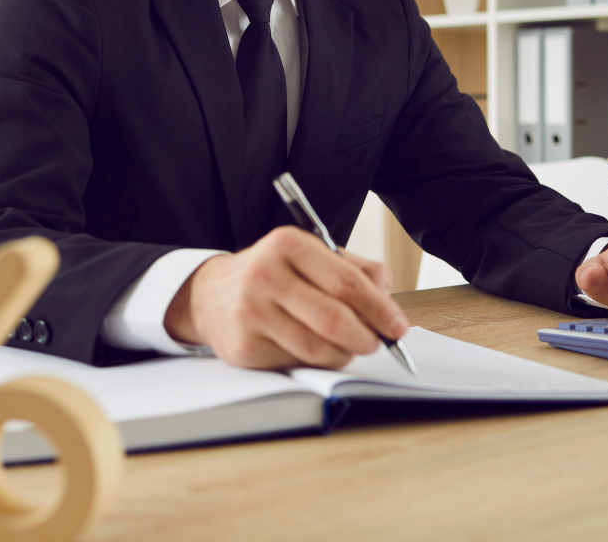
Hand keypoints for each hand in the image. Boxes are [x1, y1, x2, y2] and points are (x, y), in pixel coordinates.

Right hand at [163, 226, 407, 369]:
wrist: (211, 294)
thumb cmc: (274, 274)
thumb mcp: (312, 255)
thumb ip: (356, 270)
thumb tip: (387, 302)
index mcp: (288, 244)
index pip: (347, 283)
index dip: (380, 309)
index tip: (397, 326)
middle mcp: (266, 275)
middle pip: (335, 319)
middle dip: (367, 338)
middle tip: (377, 343)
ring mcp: (251, 312)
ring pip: (319, 348)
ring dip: (345, 354)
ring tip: (348, 346)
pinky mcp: (244, 346)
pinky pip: (297, 363)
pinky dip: (317, 362)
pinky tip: (315, 350)